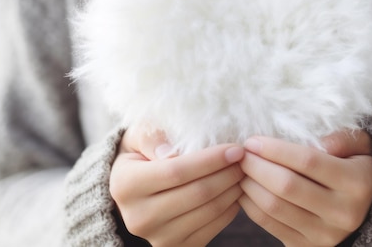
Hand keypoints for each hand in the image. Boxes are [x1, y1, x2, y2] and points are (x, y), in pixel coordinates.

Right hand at [110, 125, 244, 245]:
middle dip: (227, 174)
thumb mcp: (140, 135)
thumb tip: (169, 151)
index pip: (177, 171)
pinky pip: (212, 229)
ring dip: (232, 190)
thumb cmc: (142, 151)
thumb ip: (152, 136)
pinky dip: (230, 209)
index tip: (235, 148)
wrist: (132, 186)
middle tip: (245, 158)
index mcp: (125, 185)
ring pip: (208, 212)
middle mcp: (138, 217)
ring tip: (243, 172)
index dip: (210, 160)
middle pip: (197, 194)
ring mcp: (157, 237)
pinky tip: (235, 191)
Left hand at [238, 130, 371, 246]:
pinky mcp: (306, 246)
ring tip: (241, 169)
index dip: (276, 150)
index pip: (308, 162)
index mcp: (357, 183)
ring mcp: (324, 234)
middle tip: (241, 153)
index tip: (253, 140)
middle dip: (257, 166)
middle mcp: (342, 213)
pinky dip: (251, 205)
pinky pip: (270, 225)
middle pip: (287, 186)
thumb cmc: (357, 168)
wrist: (369, 212)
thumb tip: (319, 142)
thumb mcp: (362, 147)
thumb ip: (343, 138)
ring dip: (250, 185)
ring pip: (275, 207)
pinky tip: (245, 188)